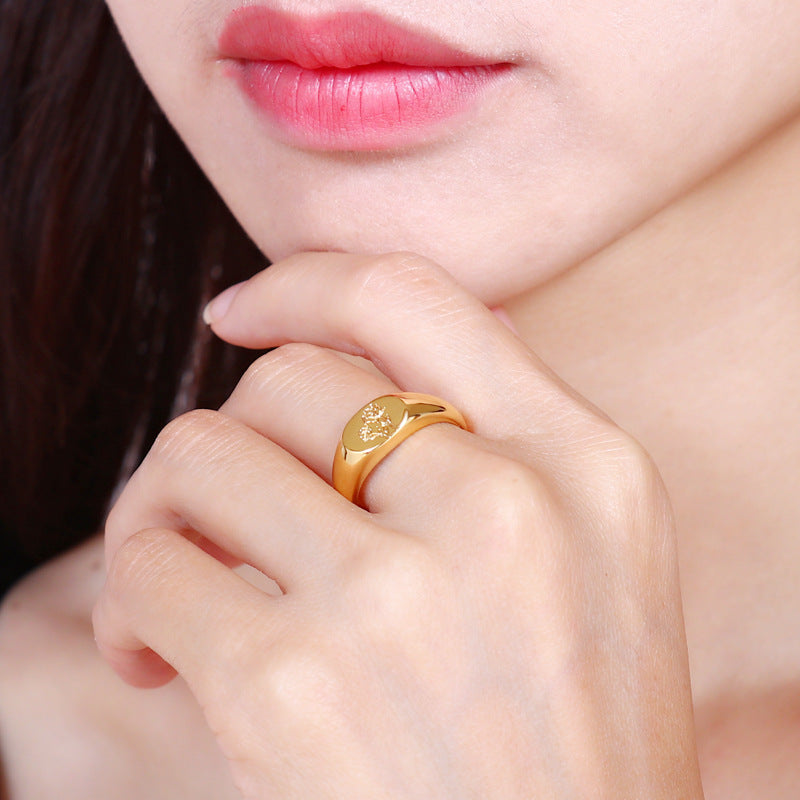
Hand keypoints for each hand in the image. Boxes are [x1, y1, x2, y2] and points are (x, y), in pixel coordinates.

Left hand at [94, 252, 703, 798]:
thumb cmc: (576, 736)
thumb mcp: (598, 555)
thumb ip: (512, 432)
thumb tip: (424, 329)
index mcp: (586, 462)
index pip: (411, 296)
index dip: (306, 283)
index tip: (240, 311)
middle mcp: (508, 507)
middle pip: (287, 379)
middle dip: (232, 432)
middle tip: (219, 506)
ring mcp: (399, 596)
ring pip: (200, 452)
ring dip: (162, 511)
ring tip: (179, 579)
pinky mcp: (295, 689)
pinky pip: (150, 568)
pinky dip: (129, 597)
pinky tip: (161, 654)